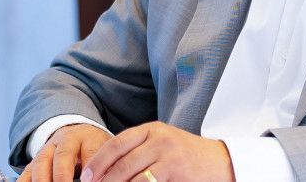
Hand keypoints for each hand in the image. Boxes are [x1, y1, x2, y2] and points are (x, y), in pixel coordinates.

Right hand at [19, 123, 111, 181]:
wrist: (78, 133)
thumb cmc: (94, 147)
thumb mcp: (105, 151)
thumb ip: (105, 166)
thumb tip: (106, 179)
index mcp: (89, 137)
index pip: (91, 152)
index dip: (91, 168)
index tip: (93, 181)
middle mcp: (66, 140)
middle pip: (63, 155)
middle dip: (63, 176)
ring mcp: (48, 149)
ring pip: (41, 162)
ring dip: (42, 180)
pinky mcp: (35, 161)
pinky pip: (27, 171)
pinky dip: (25, 181)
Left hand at [81, 121, 234, 181]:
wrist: (220, 162)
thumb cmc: (187, 157)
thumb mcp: (162, 145)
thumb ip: (139, 151)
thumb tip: (107, 169)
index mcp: (151, 129)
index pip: (116, 143)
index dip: (98, 161)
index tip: (85, 177)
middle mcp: (158, 138)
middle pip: (121, 162)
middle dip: (103, 180)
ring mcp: (167, 154)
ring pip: (131, 177)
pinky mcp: (175, 170)